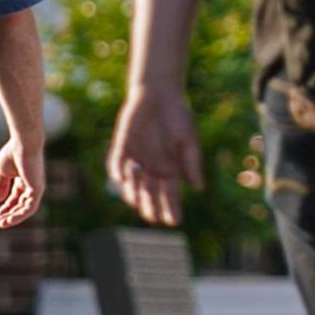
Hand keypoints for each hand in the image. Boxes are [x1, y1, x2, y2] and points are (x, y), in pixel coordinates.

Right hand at [0, 135, 45, 230]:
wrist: (23, 143)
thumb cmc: (13, 152)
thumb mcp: (3, 171)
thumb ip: (1, 185)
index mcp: (23, 179)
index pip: (16, 198)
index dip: (6, 207)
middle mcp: (31, 184)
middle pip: (21, 204)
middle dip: (9, 214)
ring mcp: (36, 187)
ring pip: (26, 209)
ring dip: (14, 217)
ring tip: (2, 224)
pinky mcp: (37, 189)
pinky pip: (30, 207)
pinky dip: (20, 215)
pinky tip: (10, 220)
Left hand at [108, 82, 202, 227]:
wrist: (160, 93)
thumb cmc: (178, 116)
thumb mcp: (188, 140)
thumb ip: (191, 163)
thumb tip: (198, 188)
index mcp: (169, 170)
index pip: (170, 195)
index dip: (172, 208)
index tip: (174, 221)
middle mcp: (151, 169)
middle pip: (149, 194)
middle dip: (150, 206)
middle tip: (151, 216)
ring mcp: (135, 159)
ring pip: (131, 184)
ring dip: (133, 193)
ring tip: (136, 200)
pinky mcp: (121, 147)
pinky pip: (116, 163)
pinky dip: (118, 171)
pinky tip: (121, 178)